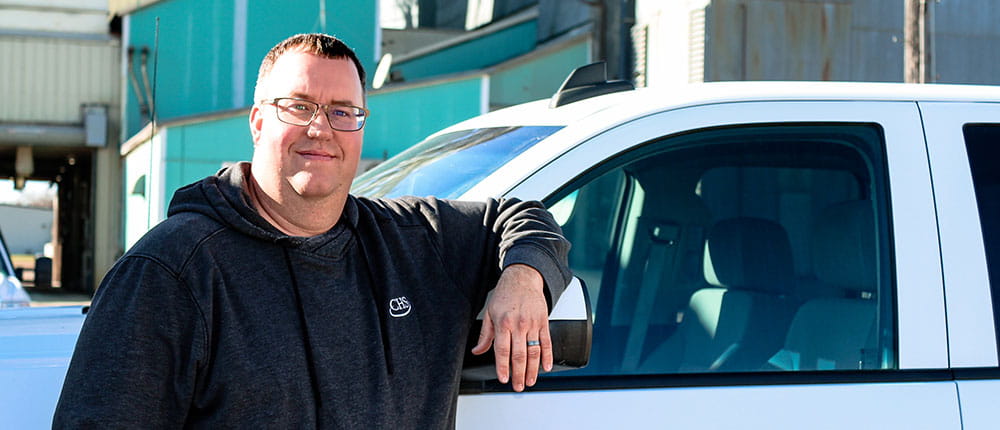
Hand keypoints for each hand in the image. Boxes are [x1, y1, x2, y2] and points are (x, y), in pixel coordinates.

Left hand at [471, 264, 551, 391]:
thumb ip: (485, 335)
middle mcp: (518, 324)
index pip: (502, 350)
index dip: (503, 367)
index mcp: (503, 323)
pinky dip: (547, 356)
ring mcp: (532, 324)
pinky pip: (547, 342)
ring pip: (534, 351)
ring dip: (532, 370)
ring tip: (530, 381)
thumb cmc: (505, 295)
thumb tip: (477, 351)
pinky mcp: (543, 322)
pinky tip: (546, 367)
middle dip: (518, 374)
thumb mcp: (490, 313)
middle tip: (518, 386)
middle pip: (519, 355)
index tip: (504, 379)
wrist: (523, 278)